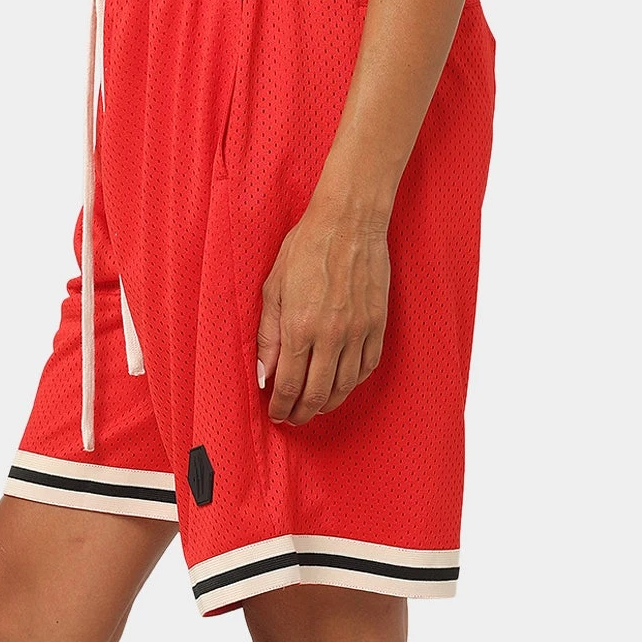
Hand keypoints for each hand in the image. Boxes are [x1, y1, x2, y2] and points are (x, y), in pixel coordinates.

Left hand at [256, 197, 389, 424]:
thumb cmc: (306, 248)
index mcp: (299, 327)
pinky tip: (342, 384)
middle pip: (317, 393)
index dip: (281, 405)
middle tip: (294, 418)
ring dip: (328, 403)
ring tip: (315, 407)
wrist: (349, 223)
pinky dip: (353, 383)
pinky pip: (367, 367)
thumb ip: (267, 336)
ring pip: (344, 386)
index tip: (275, 413)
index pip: (288, 383)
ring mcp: (358, 332)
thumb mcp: (273, 289)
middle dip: (302, 412)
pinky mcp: (378, 325)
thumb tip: (263, 375)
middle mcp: (330, 335)